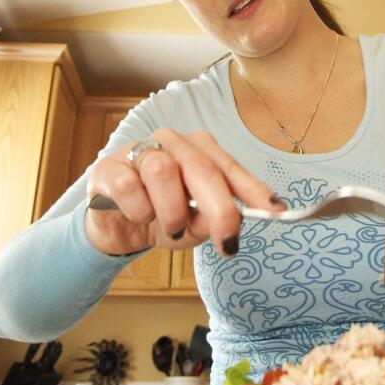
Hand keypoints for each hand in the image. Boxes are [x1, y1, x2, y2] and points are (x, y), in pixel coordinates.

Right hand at [84, 128, 281, 257]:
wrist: (114, 226)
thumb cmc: (160, 216)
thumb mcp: (194, 224)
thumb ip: (212, 220)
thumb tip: (230, 223)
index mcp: (198, 151)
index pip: (229, 167)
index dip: (252, 188)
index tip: (275, 210)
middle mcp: (172, 143)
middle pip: (202, 168)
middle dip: (219, 208)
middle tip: (227, 241)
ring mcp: (139, 151)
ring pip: (163, 171)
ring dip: (172, 211)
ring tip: (170, 229)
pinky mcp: (109, 168)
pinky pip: (130, 187)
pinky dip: (140, 210)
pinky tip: (138, 216)